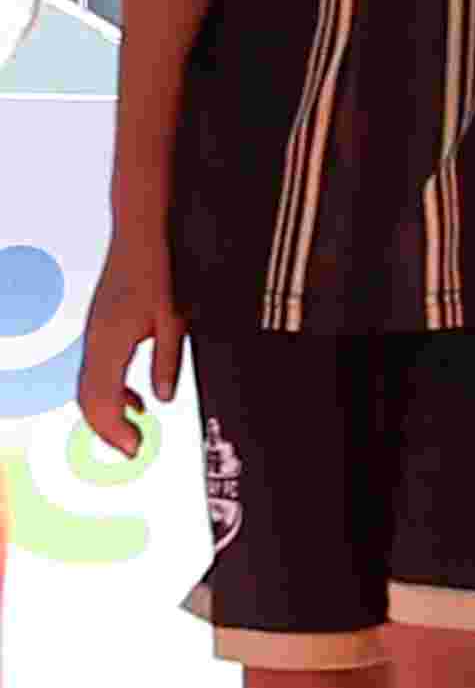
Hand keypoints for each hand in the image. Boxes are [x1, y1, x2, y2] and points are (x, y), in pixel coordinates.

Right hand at [76, 230, 181, 461]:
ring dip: (108, 413)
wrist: (141, 236)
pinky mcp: (102, 330)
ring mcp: (95, 335)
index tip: (135, 450)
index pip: (100, 400)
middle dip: (107, 429)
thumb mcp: (174, 319)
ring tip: (136, 434)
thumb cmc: (161, 273)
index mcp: (109, 342)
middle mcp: (94, 342)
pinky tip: (137, 402)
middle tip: (135, 451)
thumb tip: (163, 400)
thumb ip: (167, 360)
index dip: (114, 430)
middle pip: (87, 399)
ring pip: (88, 387)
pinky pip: (98, 371)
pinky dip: (112, 393)